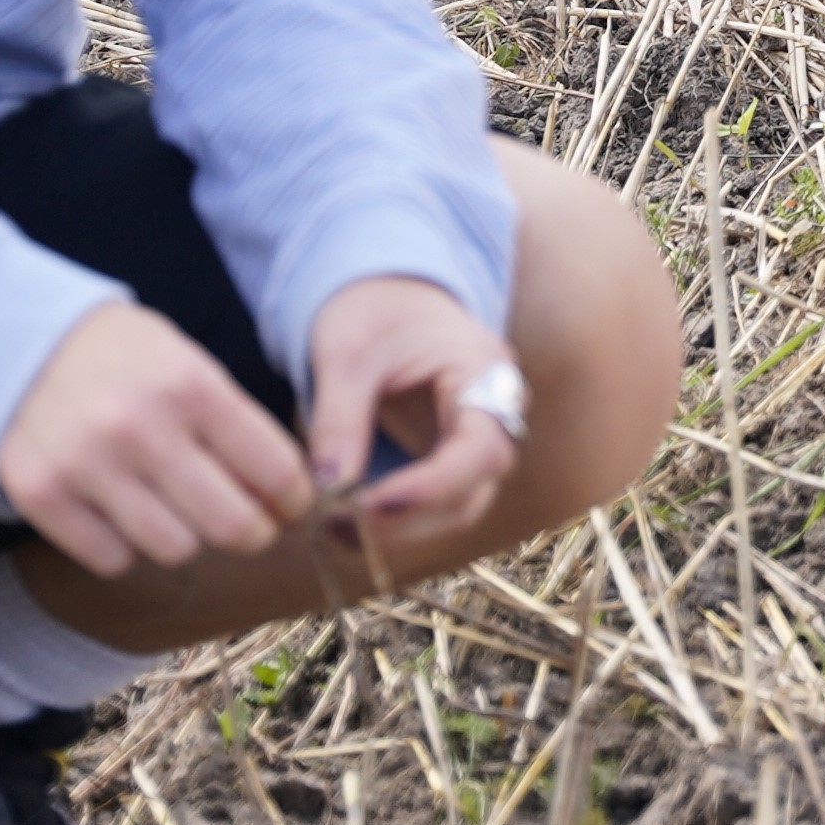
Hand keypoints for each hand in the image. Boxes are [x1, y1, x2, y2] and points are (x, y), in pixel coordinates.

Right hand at [0, 302, 311, 577]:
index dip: (295, 498)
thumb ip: (236, 425)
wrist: (21, 343)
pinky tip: (119, 511)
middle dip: (253, 532)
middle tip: (248, 525)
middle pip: (231, 524)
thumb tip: (288, 497)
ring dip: (185, 537)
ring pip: (174, 549)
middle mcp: (139, 426)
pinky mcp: (40, 495)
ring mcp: (85, 464)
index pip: (274, 469)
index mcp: (189, 384)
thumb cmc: (125, 359)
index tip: (291, 505)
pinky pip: (112, 560)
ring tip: (174, 508)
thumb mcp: (189, 364)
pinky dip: (125, 547)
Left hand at [302, 274, 519, 561]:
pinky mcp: (453, 461)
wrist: (387, 292)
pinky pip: (438, 505)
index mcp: (482, 372)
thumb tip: (328, 494)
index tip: (368, 508)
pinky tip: (353, 522)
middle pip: (472, 493)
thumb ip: (339, 421)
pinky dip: (399, 522)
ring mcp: (478, 442)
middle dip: (408, 522)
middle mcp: (496, 414)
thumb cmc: (371, 312)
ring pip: (457, 509)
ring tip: (337, 529)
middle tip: (338, 527)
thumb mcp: (346, 356)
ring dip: (401, 532)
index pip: (478, 451)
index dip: (429, 490)